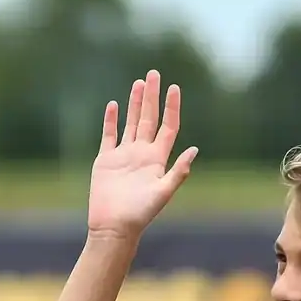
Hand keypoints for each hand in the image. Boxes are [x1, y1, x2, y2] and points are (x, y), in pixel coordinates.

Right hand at [88, 70, 198, 240]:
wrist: (114, 227)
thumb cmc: (140, 214)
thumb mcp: (163, 193)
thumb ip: (178, 172)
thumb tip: (194, 149)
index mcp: (157, 159)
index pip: (167, 126)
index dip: (171, 107)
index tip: (174, 88)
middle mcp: (142, 153)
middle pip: (148, 118)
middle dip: (151, 97)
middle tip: (153, 74)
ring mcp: (124, 156)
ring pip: (130, 123)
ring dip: (134, 103)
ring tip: (138, 83)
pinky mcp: (106, 161)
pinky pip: (109, 136)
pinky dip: (111, 120)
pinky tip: (114, 105)